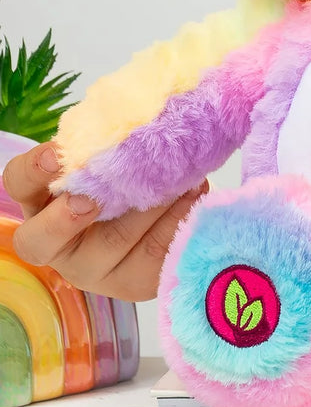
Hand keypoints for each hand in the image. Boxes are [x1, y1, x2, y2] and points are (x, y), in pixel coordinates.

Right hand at [1, 141, 206, 301]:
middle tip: (94, 198)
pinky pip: (156, 254)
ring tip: (179, 179)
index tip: (58, 155)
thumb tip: (131, 123)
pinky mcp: (135, 283)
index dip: (34, 171)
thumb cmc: (128, 179)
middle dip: (68, 217)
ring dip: (147, 207)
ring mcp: (96, 271)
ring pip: (114, 242)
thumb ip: (107, 149)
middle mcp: (59, 246)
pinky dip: (180, 220)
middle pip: (45, 239)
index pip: (19, 185)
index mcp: (42, 205)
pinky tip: (196, 196)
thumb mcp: (111, 162)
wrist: (164, 219)